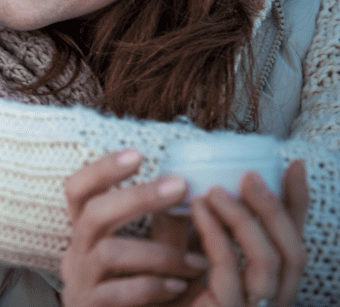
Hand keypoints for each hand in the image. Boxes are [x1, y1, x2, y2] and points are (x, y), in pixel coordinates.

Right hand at [61, 150, 208, 306]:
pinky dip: (151, 286)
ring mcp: (79, 282)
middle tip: (179, 185)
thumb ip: (165, 228)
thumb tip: (193, 190)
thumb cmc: (137, 295)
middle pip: (93, 213)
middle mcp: (76, 252)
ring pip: (109, 252)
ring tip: (197, 261)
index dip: (101, 169)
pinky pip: (117, 292)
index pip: (77, 190)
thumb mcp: (149, 256)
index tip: (137, 155)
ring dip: (159, 253)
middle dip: (137, 196)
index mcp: (86, 233)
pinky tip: (178, 286)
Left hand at [185, 160, 308, 306]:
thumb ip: (187, 225)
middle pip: (293, 251)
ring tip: (215, 190)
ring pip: (269, 261)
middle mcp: (270, 301)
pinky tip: (198, 208)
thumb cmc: (161, 296)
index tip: (293, 164)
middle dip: (275, 209)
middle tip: (249, 174)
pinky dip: (215, 234)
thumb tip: (184, 178)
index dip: (297, 204)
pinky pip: (230, 270)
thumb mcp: (178, 253)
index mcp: (266, 284)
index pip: (294, 241)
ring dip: (244, 219)